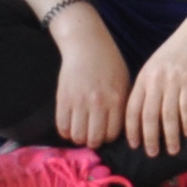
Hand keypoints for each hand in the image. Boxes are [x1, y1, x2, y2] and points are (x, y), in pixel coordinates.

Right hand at [48, 8, 129, 151]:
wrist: (87, 45)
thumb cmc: (109, 63)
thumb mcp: (124, 81)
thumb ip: (121, 105)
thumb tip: (116, 129)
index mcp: (117, 99)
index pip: (113, 133)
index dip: (108, 137)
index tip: (105, 133)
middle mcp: (99, 103)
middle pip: (94, 139)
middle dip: (94, 141)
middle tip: (92, 135)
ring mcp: (79, 102)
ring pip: (77, 136)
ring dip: (79, 137)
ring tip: (81, 130)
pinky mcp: (63, 99)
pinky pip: (62, 127)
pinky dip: (66, 131)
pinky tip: (70, 125)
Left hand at [123, 20, 186, 158]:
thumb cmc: (176, 51)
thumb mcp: (154, 66)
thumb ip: (147, 87)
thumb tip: (140, 116)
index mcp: (143, 77)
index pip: (132, 109)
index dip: (132, 130)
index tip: (134, 145)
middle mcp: (156, 79)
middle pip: (149, 116)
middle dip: (150, 138)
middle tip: (153, 154)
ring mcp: (174, 79)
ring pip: (169, 115)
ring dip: (170, 135)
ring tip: (173, 149)